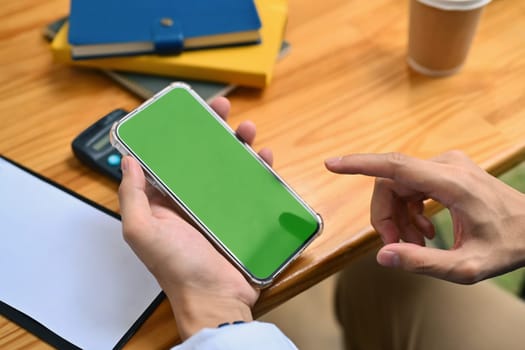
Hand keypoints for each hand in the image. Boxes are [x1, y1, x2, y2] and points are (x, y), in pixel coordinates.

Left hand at [118, 97, 272, 338]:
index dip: (175, 132)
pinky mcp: (240, 214)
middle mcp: (189, 198)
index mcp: (163, 199)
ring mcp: (217, 205)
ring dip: (238, 143)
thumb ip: (132, 196)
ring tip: (248, 129)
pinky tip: (266, 159)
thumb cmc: (176, 267)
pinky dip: (259, 170)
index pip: (167, 157)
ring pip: (228, 165)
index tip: (185, 111)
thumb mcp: (142, 231)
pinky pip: (250, 186)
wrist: (215, 298)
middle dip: (212, 128)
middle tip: (223, 108)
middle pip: (201, 154)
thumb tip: (127, 161)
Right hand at [325, 151, 524, 283]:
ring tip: (414, 243)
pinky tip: (423, 230)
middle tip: (394, 246)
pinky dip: (409, 209)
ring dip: (397, 215)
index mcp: (452, 183)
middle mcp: (447, 166)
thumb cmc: (509, 245)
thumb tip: (382, 255)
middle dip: (384, 216)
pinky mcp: (448, 170)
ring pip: (400, 185)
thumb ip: (423, 262)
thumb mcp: (468, 267)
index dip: (359, 164)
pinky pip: (412, 185)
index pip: (395, 166)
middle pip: (392, 183)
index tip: (331, 164)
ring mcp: (448, 165)